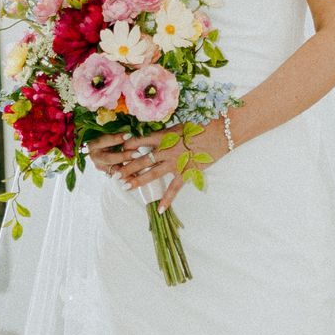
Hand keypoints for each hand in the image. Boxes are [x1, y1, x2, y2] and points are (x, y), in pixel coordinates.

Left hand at [97, 123, 225, 207]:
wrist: (221, 132)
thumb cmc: (202, 125)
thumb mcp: (180, 126)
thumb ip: (166, 133)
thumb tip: (155, 137)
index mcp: (164, 136)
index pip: (139, 141)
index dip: (126, 147)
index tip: (117, 152)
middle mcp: (166, 150)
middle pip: (141, 160)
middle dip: (126, 168)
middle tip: (113, 175)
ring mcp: (176, 163)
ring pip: (152, 174)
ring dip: (137, 181)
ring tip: (125, 187)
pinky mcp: (186, 172)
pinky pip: (174, 188)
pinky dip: (167, 200)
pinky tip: (159, 209)